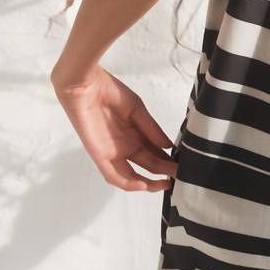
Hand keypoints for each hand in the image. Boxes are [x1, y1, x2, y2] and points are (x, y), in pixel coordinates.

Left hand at [51, 65, 178, 191]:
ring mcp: (113, 152)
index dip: (168, 160)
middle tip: (181, 175)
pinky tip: (144, 184)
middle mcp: (125, 146)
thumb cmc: (109, 91)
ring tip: (166, 183)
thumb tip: (169, 146)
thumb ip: (151, 129)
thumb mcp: (137, 110)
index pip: (155, 153)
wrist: (85, 85)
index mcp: (135, 134)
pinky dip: (128, 183)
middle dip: (164, 171)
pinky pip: (113, 175)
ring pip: (131, 176)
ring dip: (149, 183)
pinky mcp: (99, 155)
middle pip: (147, 164)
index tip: (184, 164)